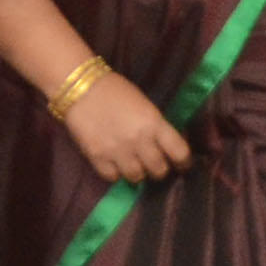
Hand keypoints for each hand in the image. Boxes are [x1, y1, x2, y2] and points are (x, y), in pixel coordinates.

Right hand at [61, 72, 190, 182]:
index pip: (179, 152)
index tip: (182, 164)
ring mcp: (118, 151)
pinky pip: (113, 177)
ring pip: (137, 177)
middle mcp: (139, 140)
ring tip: (133, 163)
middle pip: (159, 170)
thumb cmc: (116, 90)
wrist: (81, 88)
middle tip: (154, 163)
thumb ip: (156, 127)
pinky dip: (115, 173)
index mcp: (154, 123)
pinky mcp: (97, 158)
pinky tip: (114, 163)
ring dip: (138, 172)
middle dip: (159, 168)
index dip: (184, 162)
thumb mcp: (145, 105)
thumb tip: (167, 145)